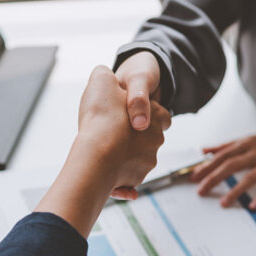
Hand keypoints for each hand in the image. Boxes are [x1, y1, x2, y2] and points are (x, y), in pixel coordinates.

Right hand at [77, 66, 170, 198]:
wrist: (93, 156)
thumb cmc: (101, 116)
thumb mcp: (102, 80)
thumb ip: (105, 74)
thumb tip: (104, 74)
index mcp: (156, 115)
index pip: (161, 114)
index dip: (145, 112)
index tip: (127, 114)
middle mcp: (157, 140)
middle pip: (148, 138)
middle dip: (134, 138)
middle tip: (111, 133)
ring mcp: (147, 162)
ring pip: (137, 159)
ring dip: (124, 158)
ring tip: (103, 153)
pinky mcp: (135, 181)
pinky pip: (128, 181)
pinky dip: (120, 181)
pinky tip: (103, 173)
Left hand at [190, 133, 255, 209]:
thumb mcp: (246, 141)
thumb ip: (224, 147)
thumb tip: (204, 151)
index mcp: (246, 144)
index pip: (222, 155)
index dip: (207, 166)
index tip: (195, 177)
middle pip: (232, 165)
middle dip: (215, 178)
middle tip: (202, 190)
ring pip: (250, 177)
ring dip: (235, 191)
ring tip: (224, 202)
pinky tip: (253, 206)